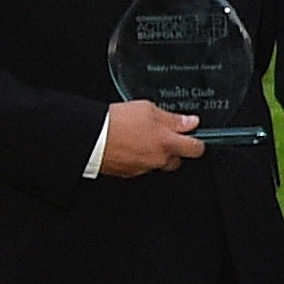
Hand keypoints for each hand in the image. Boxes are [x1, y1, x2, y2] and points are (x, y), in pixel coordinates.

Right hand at [97, 100, 211, 174]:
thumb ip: (173, 118)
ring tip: (140, 138)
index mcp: (167, 143)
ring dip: (155, 154)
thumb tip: (190, 122)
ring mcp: (142, 168)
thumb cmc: (114, 122)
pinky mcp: (127, 173)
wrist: (87, 137)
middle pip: (177, 160)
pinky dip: (138, 159)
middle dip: (174, 149)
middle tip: (162, 135)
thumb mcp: (147, 109)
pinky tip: (129, 147)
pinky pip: (140, 168)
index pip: (196, 149)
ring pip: (157, 164)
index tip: (192, 135)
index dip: (196, 141)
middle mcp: (157, 159)